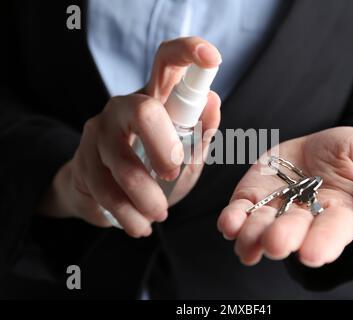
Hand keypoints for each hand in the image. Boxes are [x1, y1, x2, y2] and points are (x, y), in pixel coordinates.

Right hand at [38, 37, 221, 237]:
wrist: (103, 192)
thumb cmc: (153, 167)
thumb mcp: (186, 153)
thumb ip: (200, 132)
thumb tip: (213, 102)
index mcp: (155, 98)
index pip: (167, 61)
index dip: (189, 52)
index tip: (212, 58)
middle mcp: (124, 106)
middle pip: (142, 111)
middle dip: (164, 149)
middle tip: (172, 175)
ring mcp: (98, 130)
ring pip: (122, 162)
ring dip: (145, 197)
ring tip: (158, 214)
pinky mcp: (82, 159)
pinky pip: (105, 190)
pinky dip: (128, 214)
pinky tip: (139, 224)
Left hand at [218, 127, 352, 266]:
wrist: (318, 143)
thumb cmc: (350, 152)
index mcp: (339, 215)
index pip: (331, 233)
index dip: (322, 243)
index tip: (311, 253)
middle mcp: (305, 220)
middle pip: (293, 233)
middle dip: (283, 238)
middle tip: (276, 243)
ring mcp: (276, 211)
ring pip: (261, 229)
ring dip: (253, 236)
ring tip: (247, 240)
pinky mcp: (253, 198)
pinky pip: (240, 213)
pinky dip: (232, 221)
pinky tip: (229, 224)